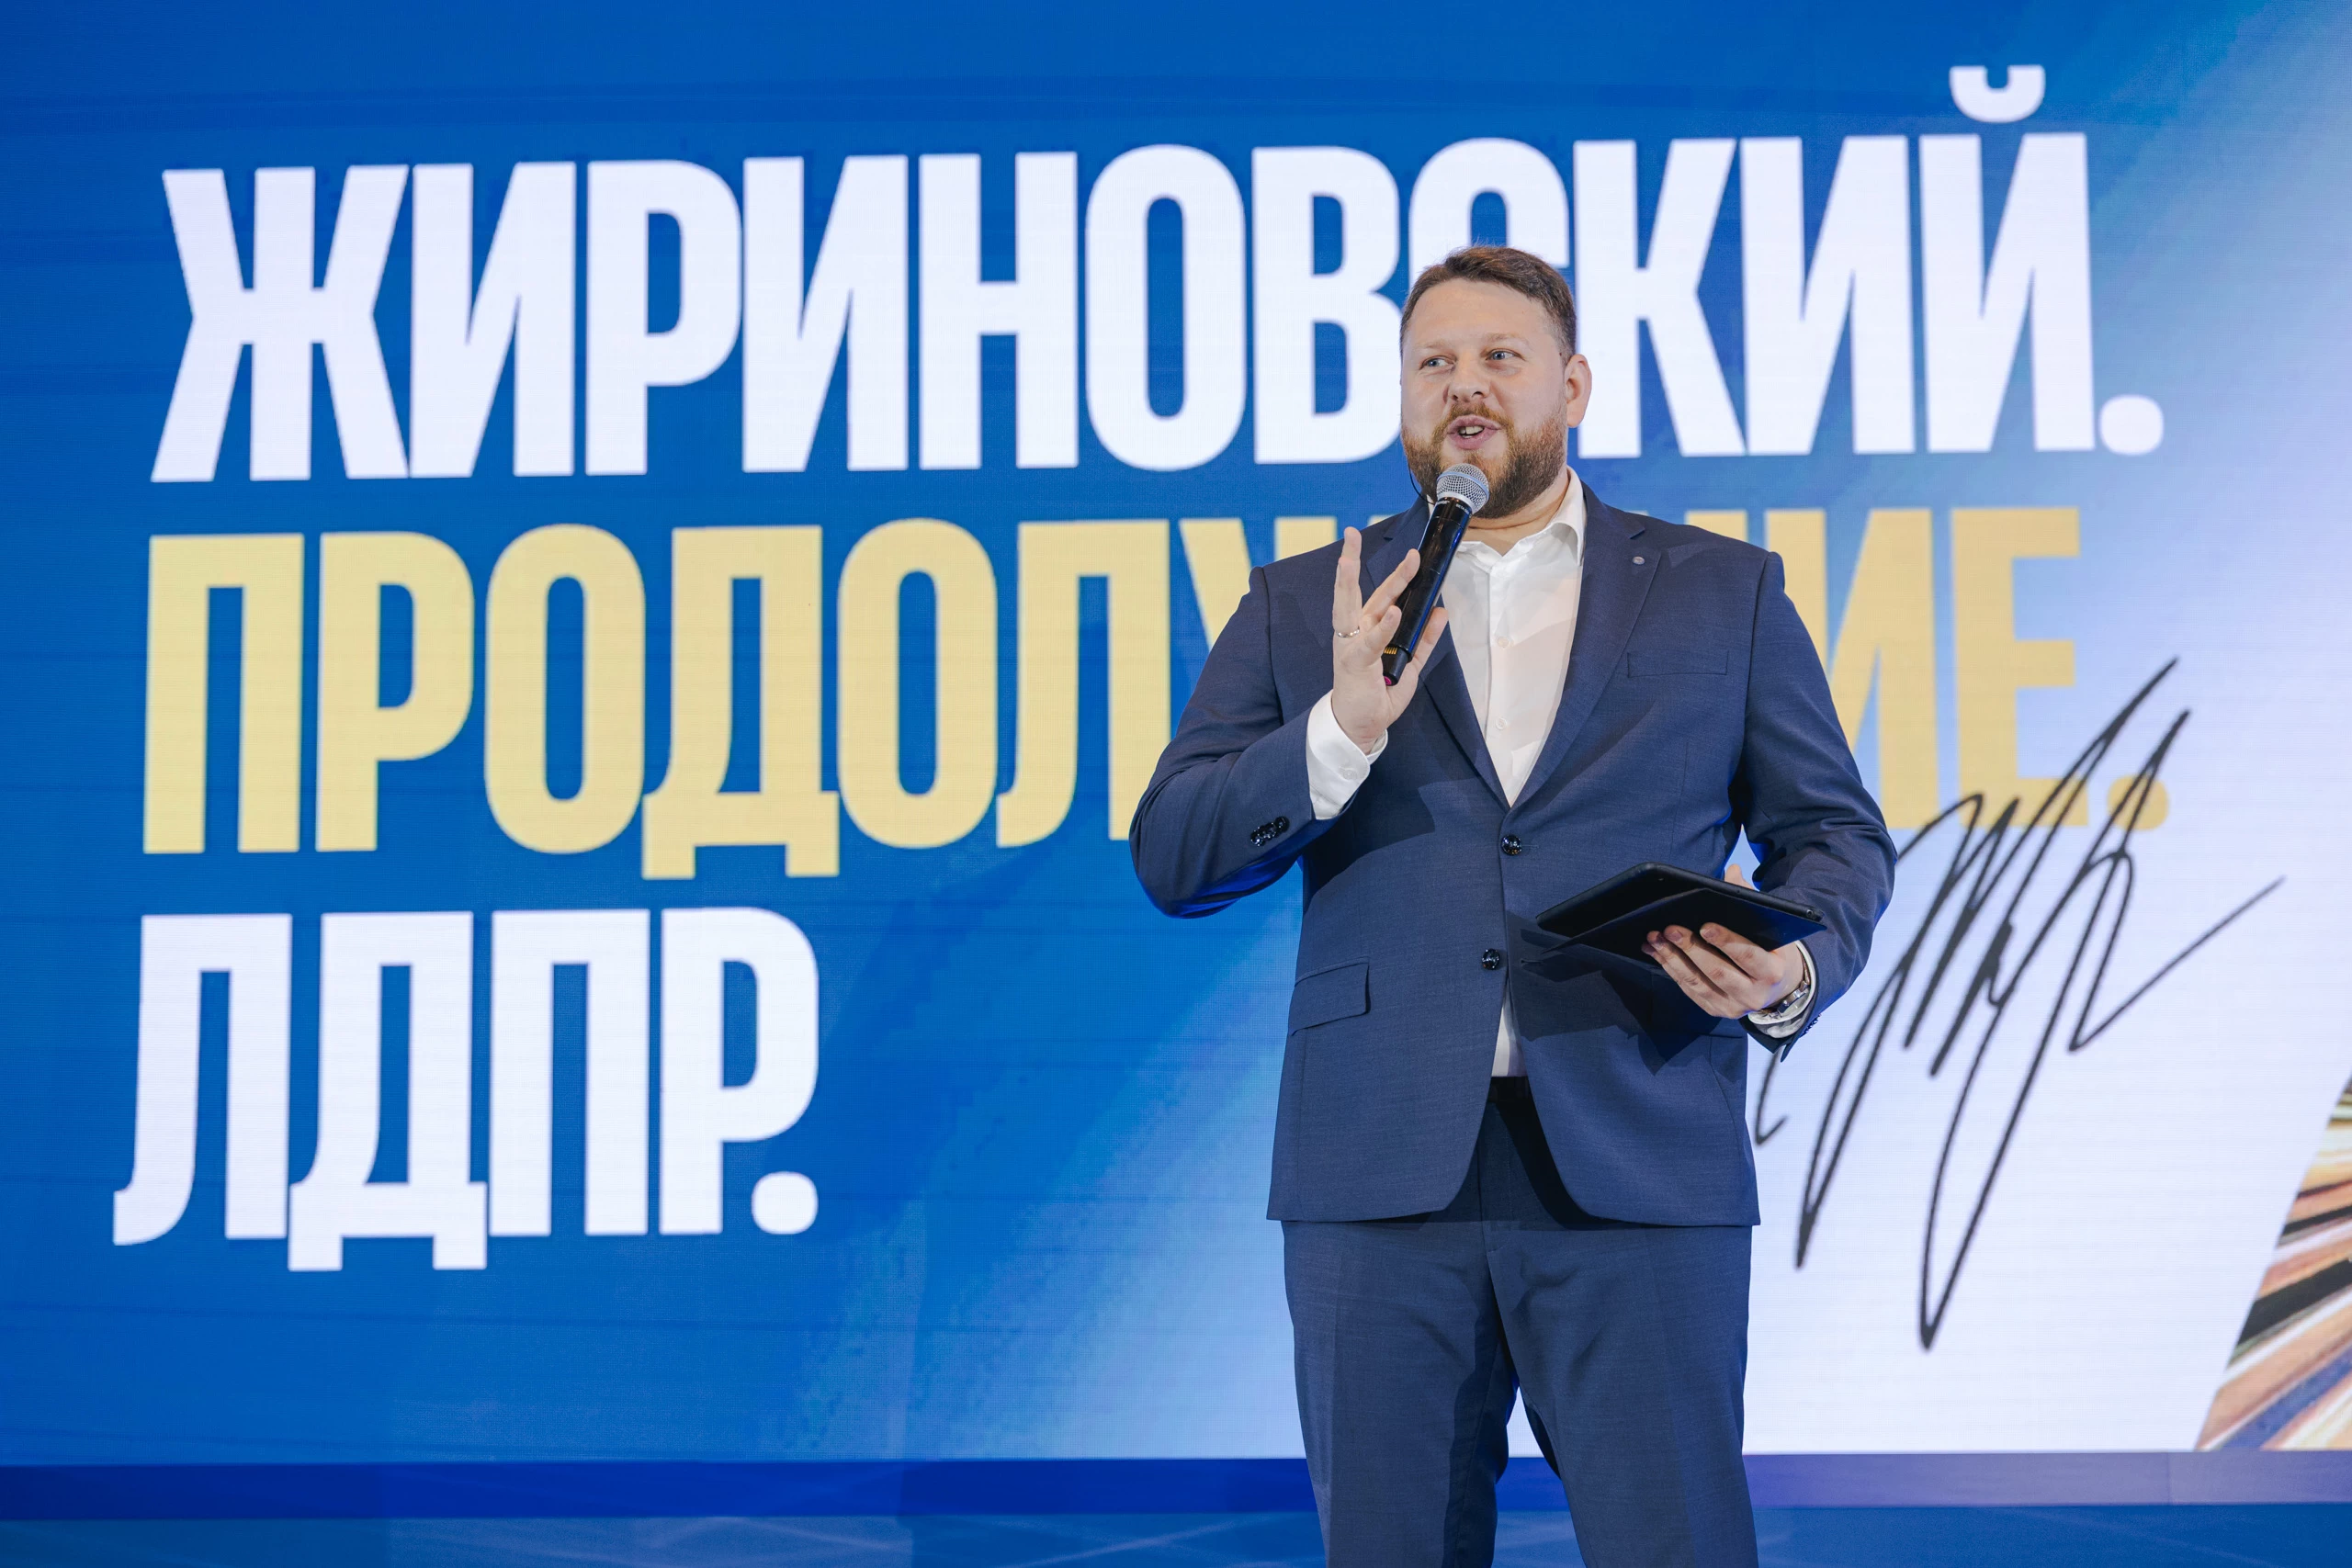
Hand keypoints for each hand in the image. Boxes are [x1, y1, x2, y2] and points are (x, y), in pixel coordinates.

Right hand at [1329, 527, 1448, 751]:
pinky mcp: (1356, 663)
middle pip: (1356, 591)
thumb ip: (1426, 639)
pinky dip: (1385, 627)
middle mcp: (1354, 633)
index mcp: (1365, 630)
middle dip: (1351, 561)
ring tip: (1349, 558)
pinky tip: (1395, 612)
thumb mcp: (1411, 665)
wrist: (1360, 726)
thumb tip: (1442, 612)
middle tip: (1351, 534)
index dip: (1385, 571)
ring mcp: (1351, 646)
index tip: (1386, 546)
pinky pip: (1373, 641)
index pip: (1375, 594)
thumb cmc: (1377, 695)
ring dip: (1349, 581)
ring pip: (1353, 607)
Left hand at [1642, 865, 1805, 1018]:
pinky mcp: (1714, 1010)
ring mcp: (1732, 1006)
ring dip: (1672, 959)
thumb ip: (1750, 899)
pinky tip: (1655, 952)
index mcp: (1772, 972)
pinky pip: (1689, 989)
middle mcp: (1753, 995)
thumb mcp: (1772, 928)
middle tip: (1669, 928)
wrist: (1778, 989)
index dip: (1726, 941)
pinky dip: (1670, 969)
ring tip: (1654, 938)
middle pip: (1717, 971)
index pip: (1748, 956)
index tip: (1705, 925)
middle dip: (1690, 948)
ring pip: (1698, 982)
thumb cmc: (1772, 951)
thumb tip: (1731, 871)